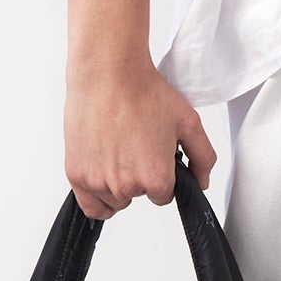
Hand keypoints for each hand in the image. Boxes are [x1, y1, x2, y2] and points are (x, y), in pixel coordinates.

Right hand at [64, 53, 216, 220]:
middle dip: (140, 176)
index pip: (164, 195)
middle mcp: (127, 186)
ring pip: (115, 201)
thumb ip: (203, 158)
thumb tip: (201, 182)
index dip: (161, 174)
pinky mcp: (76, 175)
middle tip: (134, 145)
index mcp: (156, 178)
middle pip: (139, 196)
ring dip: (118, 185)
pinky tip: (102, 177)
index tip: (153, 155)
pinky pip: (90, 206)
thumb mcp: (189, 123)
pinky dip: (97, 196)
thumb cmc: (143, 92)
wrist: (108, 73)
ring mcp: (99, 183)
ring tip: (116, 150)